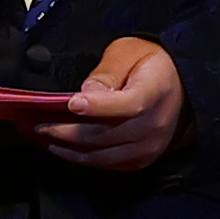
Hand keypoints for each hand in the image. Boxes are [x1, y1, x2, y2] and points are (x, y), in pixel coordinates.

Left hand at [38, 36, 185, 172]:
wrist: (182, 88)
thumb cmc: (152, 66)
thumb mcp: (128, 53)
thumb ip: (107, 73)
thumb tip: (85, 94)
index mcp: (156, 91)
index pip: (128, 104)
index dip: (99, 106)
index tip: (72, 103)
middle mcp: (155, 124)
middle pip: (107, 134)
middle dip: (66, 131)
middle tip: (37, 123)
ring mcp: (149, 146)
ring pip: (102, 155)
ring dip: (68, 149)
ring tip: (43, 136)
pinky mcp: (142, 159)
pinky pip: (107, 165)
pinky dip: (82, 158)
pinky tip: (63, 147)